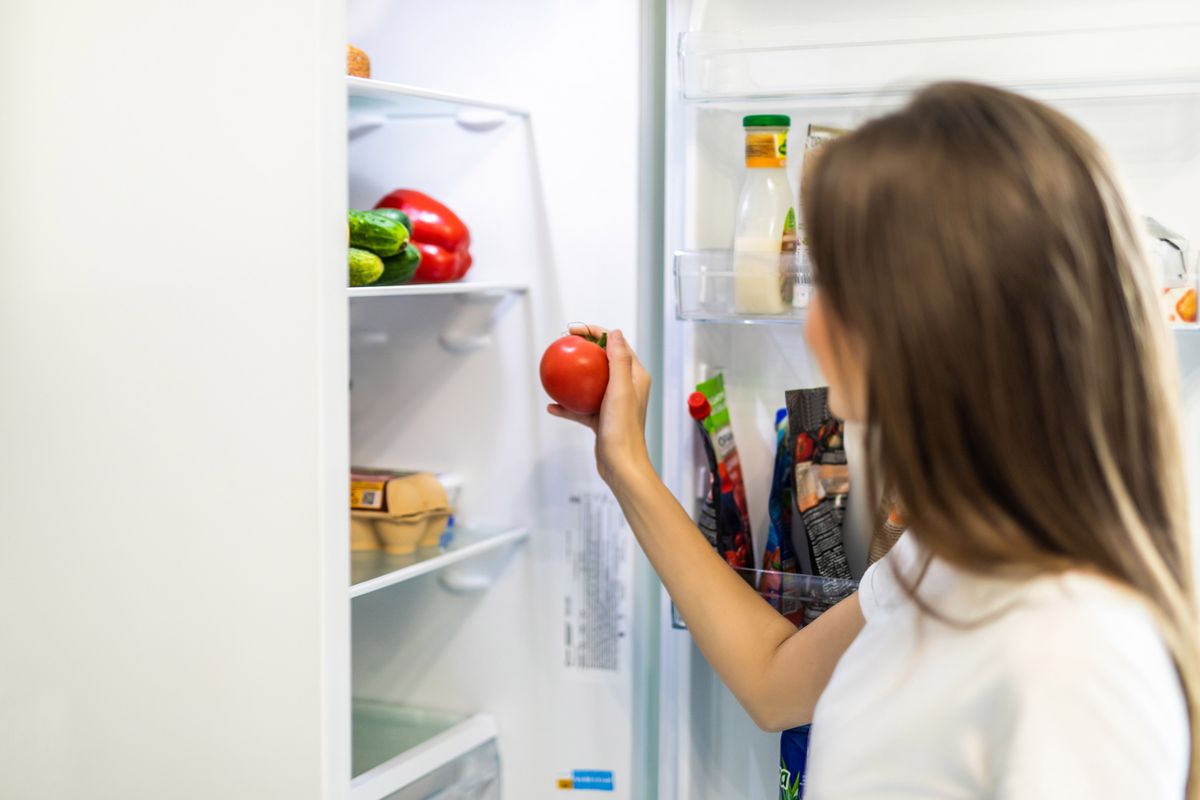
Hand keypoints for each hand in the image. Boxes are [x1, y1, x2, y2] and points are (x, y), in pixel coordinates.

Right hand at [547, 324, 652, 488]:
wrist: (621, 463)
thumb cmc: (623, 427)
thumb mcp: (621, 389)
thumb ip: (619, 360)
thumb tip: (614, 333)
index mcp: (635, 376)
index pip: (615, 345)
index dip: (595, 332)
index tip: (574, 331)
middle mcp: (626, 387)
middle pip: (600, 361)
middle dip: (581, 351)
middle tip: (562, 346)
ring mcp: (612, 402)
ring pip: (588, 383)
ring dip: (572, 377)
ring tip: (555, 370)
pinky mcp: (601, 418)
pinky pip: (580, 407)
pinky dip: (567, 405)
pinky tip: (552, 406)